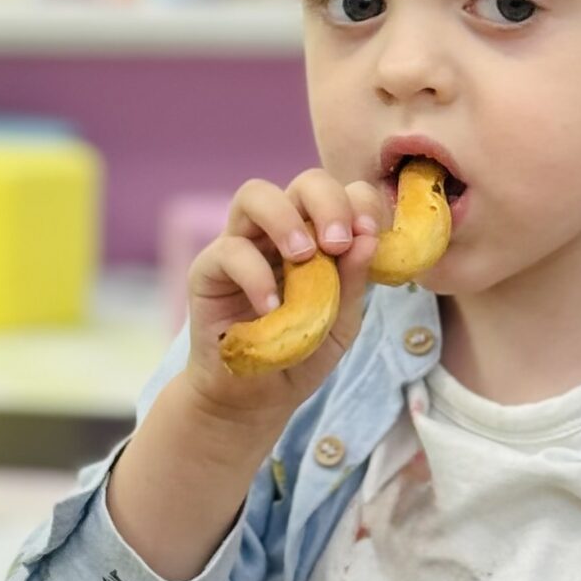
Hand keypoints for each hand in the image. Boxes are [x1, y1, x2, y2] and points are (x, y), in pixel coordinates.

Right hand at [182, 170, 390, 429]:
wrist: (255, 398)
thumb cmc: (300, 352)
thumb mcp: (342, 322)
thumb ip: (355, 283)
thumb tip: (369, 240)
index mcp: (320, 236)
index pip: (344, 193)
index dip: (361, 204)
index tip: (373, 233)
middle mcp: (280, 231)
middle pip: (304, 182)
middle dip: (328, 202)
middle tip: (339, 243)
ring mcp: (243, 245)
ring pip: (255, 194)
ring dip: (286, 219)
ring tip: (305, 257)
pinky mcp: (208, 270)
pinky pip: (229, 251)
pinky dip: (255, 275)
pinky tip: (272, 309)